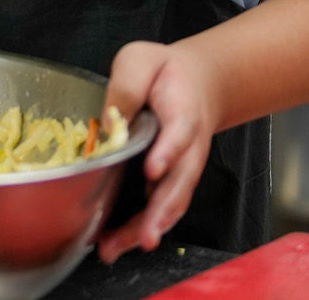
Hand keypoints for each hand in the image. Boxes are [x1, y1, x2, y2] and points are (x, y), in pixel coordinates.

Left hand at [97, 40, 223, 262]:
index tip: (152, 170)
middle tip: (145, 236)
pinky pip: (159, 208)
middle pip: (179, 183)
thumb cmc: (165, 72)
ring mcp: (182, 168)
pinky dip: (139, 227)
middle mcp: (188, 149)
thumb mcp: (142, 59)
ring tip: (117, 248)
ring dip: (146, 228)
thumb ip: (127, 84)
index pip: (179, 135)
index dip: (167, 153)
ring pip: (169, 203)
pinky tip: (115, 242)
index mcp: (184, 113)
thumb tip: (110, 120)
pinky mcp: (170, 180)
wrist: (198, 83)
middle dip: (161, 211)